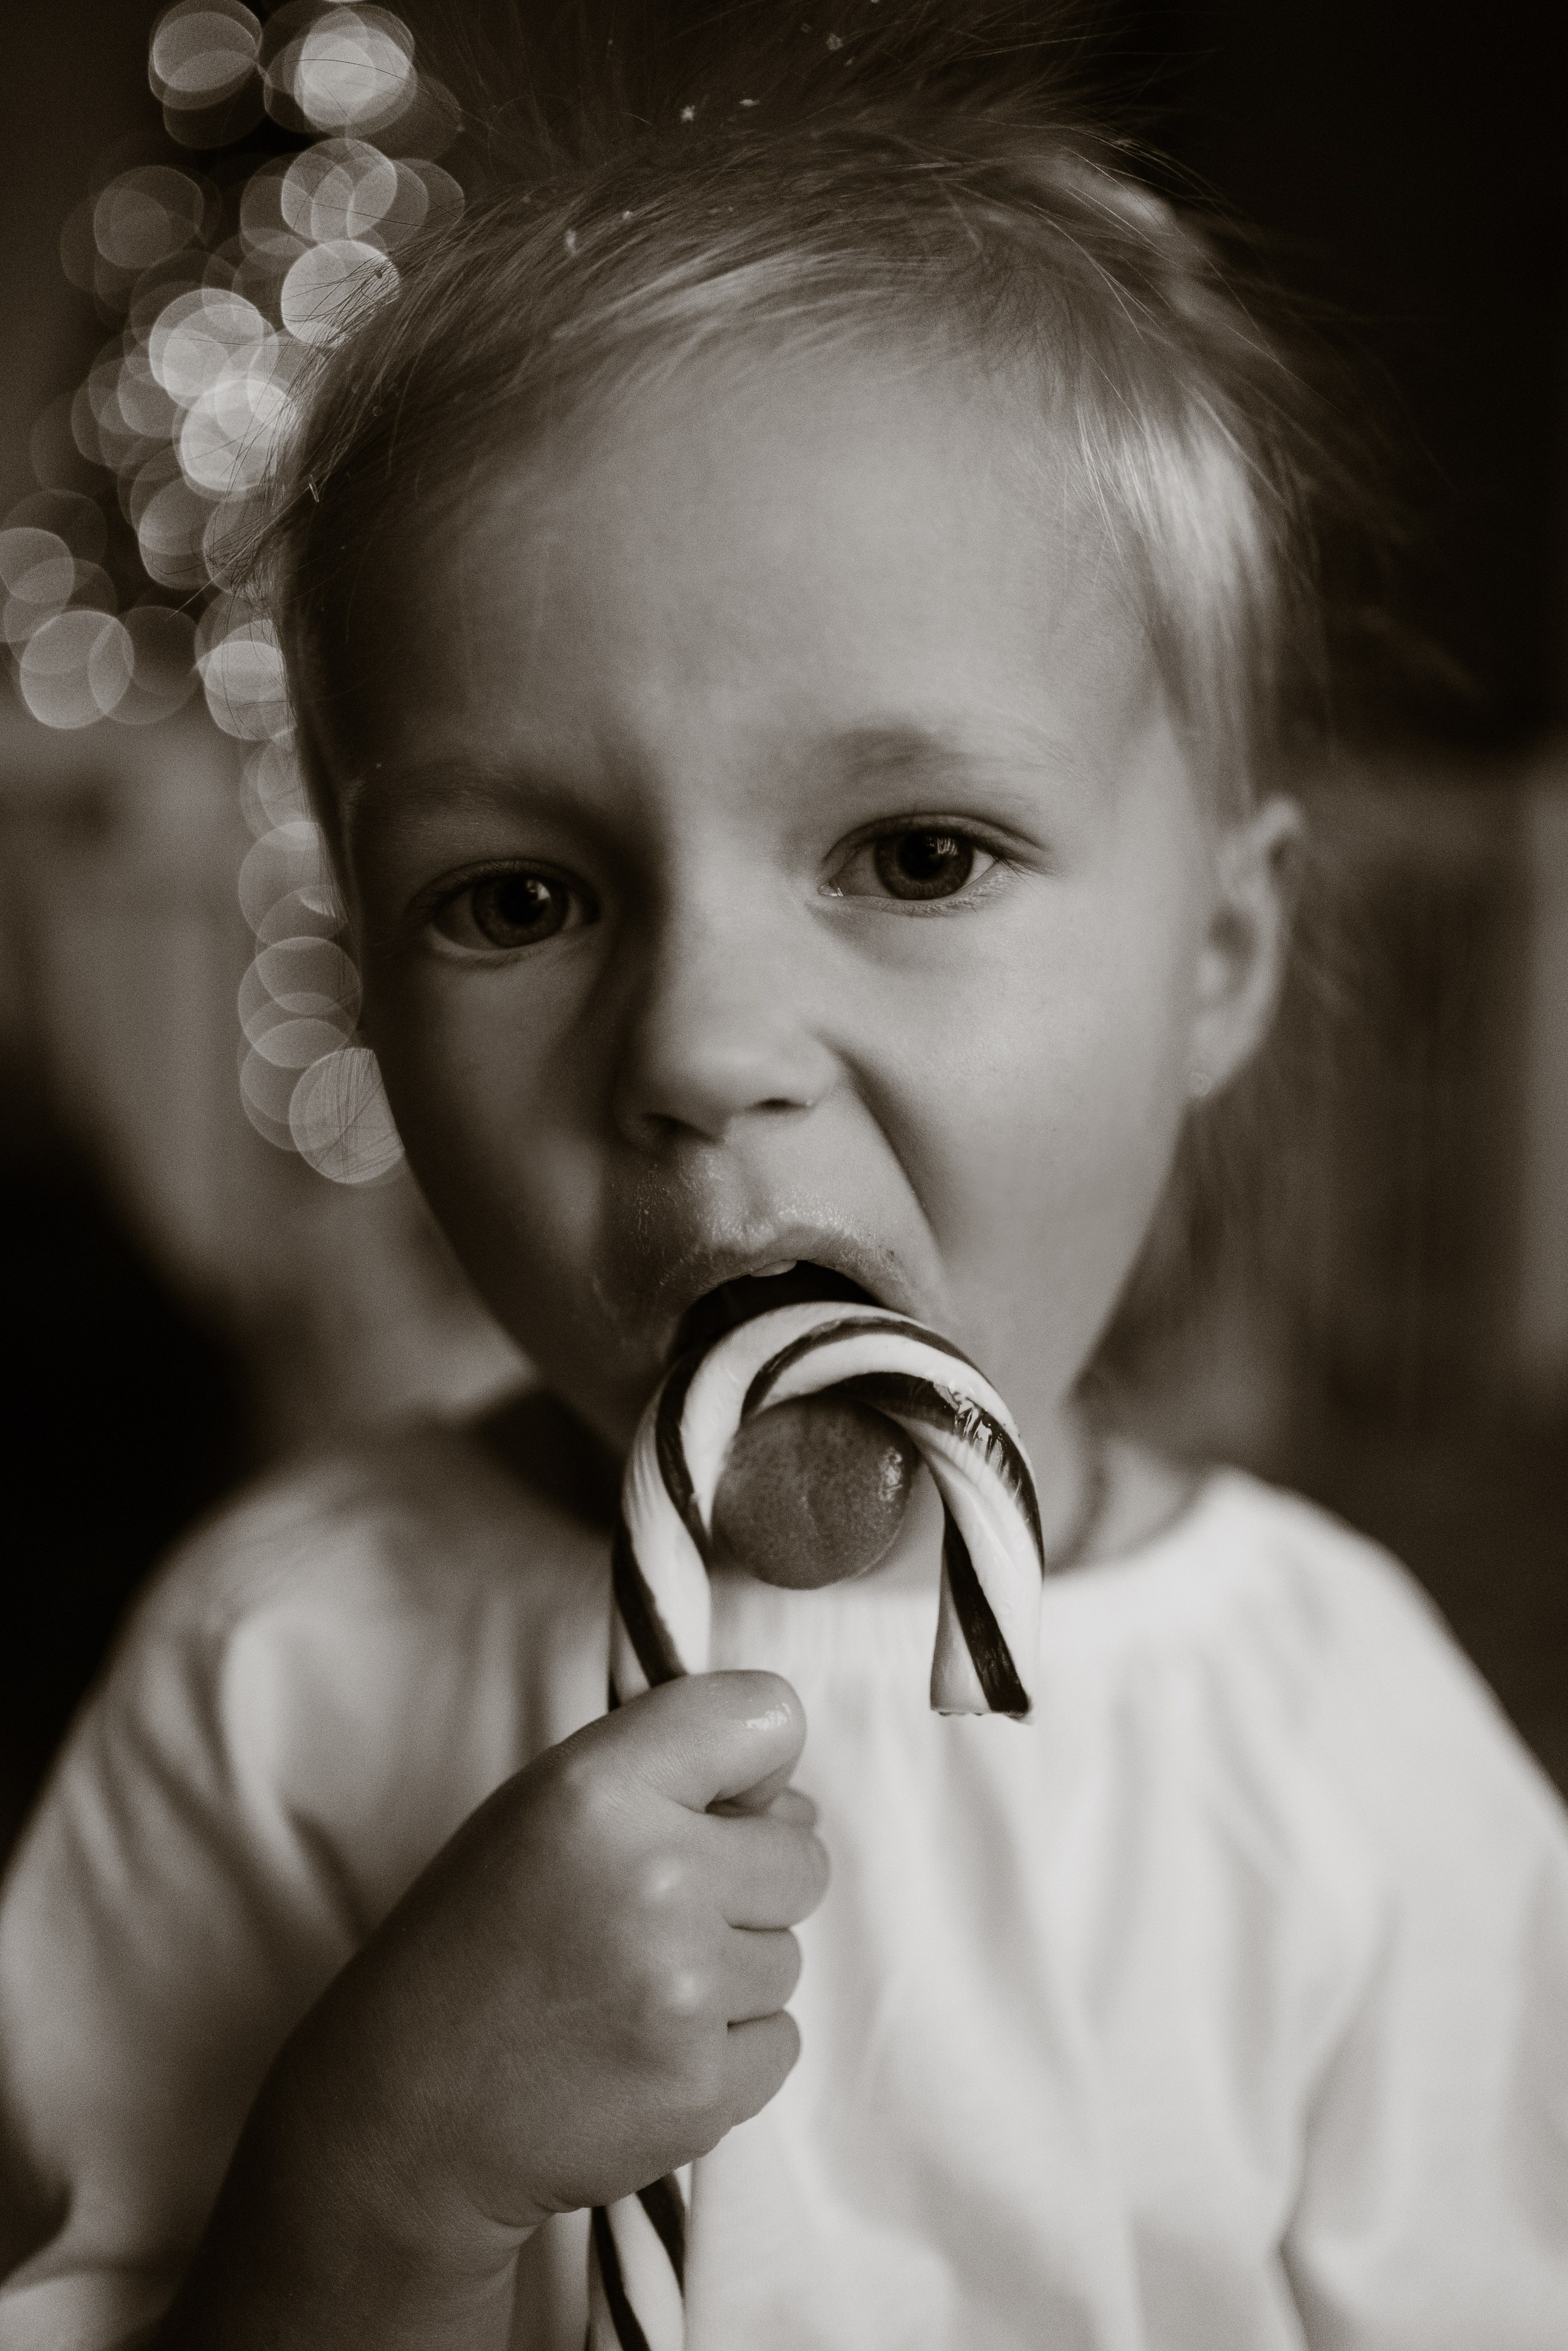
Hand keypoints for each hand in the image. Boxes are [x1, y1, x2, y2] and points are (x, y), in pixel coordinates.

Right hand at [262, 1671, 827, 2279]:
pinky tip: (640, 2056)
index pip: (766, 1716)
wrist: (402, 2117)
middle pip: (803, 1854)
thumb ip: (664, 1777)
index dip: (758, 1764)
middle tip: (650, 1923)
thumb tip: (797, 1807)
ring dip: (729, 1978)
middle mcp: (654, 1876)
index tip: (722, 1805)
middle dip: (748, 1888)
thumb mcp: (539, 1815)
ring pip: (787, 1956)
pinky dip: (726, 2055)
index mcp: (599, 1789)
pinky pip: (779, 2042)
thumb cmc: (473, 1949)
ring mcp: (683, 1990)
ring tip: (627, 1996)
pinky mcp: (700, 2088)